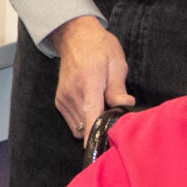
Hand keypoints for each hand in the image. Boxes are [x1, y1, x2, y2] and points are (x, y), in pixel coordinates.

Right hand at [51, 14, 133, 138]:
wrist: (75, 36)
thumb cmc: (99, 46)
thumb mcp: (116, 62)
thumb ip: (118, 88)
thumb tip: (126, 106)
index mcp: (89, 82)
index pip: (91, 114)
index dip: (94, 134)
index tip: (97, 150)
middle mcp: (73, 93)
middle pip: (88, 124)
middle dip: (102, 125)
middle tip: (115, 114)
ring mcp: (64, 98)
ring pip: (80, 127)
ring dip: (91, 123)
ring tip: (101, 106)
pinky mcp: (59, 101)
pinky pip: (73, 122)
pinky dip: (83, 120)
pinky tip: (91, 105)